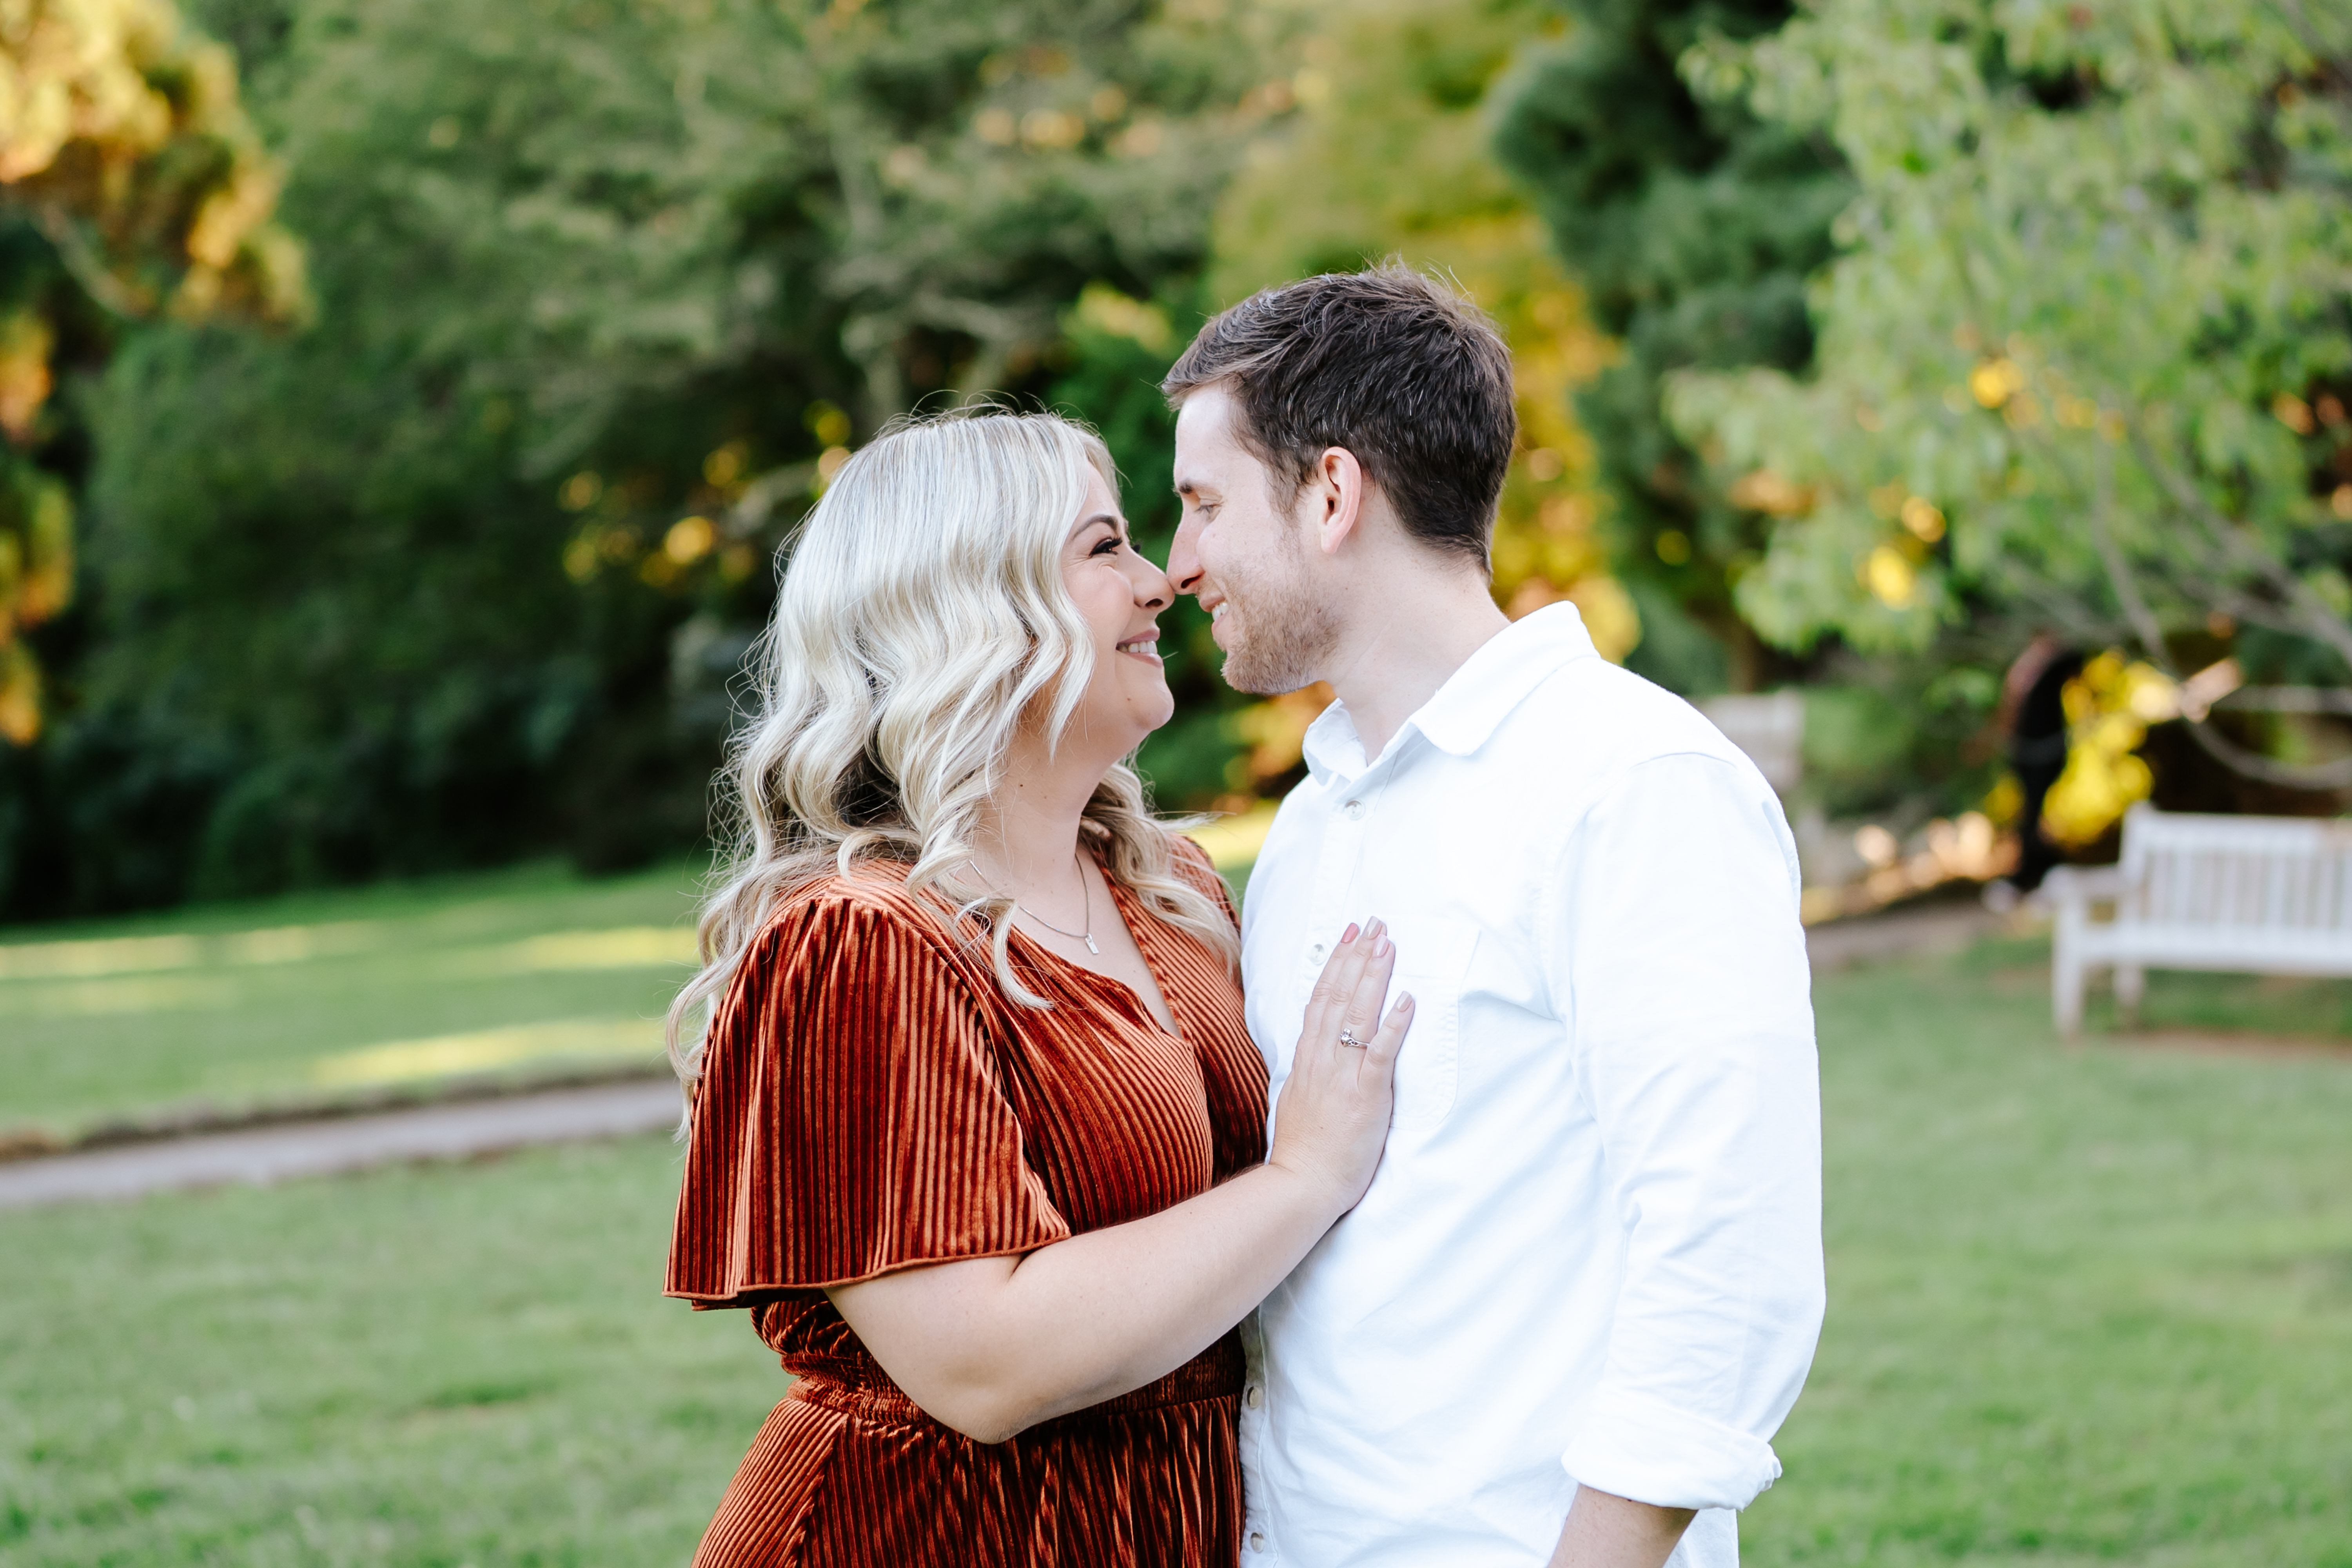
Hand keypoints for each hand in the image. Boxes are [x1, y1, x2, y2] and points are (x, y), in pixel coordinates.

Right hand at [1266, 918, 1413, 1215]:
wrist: (1302, 1184)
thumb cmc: (1305, 1149)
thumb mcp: (1299, 1099)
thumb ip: (1311, 1071)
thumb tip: (1317, 1051)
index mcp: (1308, 1059)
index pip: (1321, 999)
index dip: (1336, 964)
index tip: (1350, 937)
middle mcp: (1323, 1059)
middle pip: (1339, 996)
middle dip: (1358, 957)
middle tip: (1374, 924)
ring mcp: (1343, 1075)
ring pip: (1358, 1014)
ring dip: (1374, 976)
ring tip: (1389, 945)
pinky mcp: (1366, 1095)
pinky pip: (1380, 1053)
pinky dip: (1394, 1024)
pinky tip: (1407, 1000)